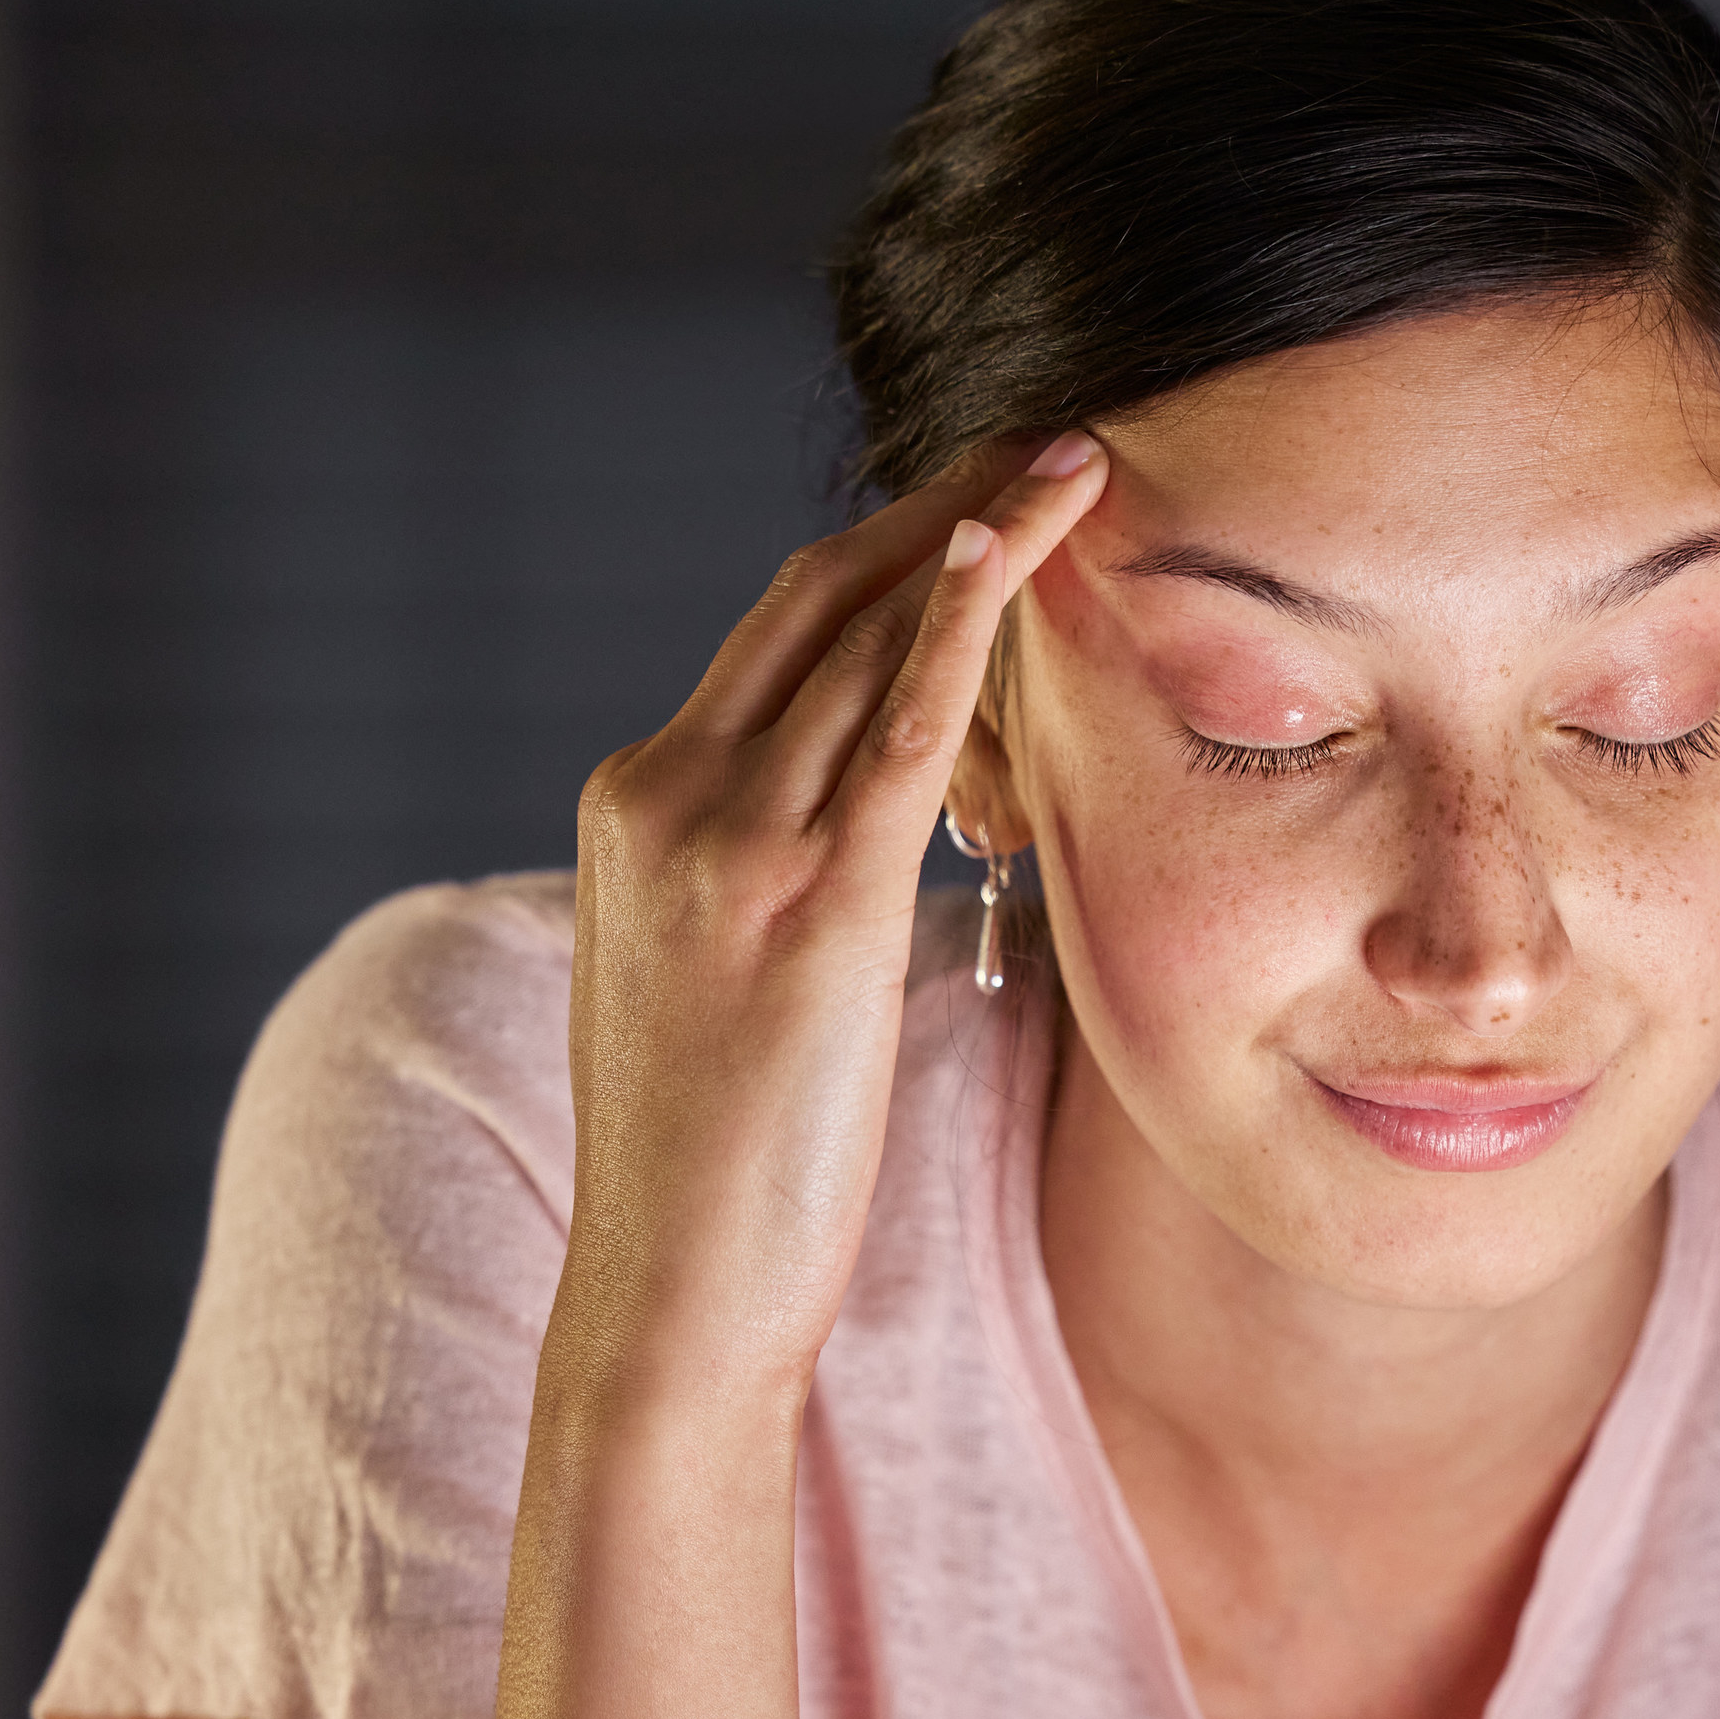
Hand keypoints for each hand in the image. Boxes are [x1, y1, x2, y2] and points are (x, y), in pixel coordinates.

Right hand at [556, 434, 1108, 1400]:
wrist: (674, 1288)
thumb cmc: (729, 1160)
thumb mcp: (732, 980)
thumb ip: (785, 876)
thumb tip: (888, 826)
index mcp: (641, 802)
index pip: (781, 635)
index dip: (893, 551)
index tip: (986, 492)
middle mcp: (665, 792)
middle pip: (817, 600)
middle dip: (940, 501)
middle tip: (1051, 430)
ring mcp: (723, 844)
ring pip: (862, 640)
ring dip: (978, 537)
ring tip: (1077, 459)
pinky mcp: (805, 907)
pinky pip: (891, 729)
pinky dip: (954, 624)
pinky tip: (1015, 541)